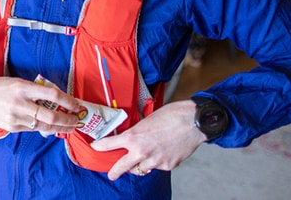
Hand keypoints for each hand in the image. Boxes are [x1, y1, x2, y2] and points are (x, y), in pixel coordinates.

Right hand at [0, 76, 80, 133]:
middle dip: (67, 120)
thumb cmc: (4, 87)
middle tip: (75, 120)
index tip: (76, 104)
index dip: (67, 100)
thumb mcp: (21, 82)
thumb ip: (38, 90)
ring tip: (69, 126)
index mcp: (23, 88)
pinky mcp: (12, 127)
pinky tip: (52, 127)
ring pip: (43, 126)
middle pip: (50, 116)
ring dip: (59, 127)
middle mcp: (20, 104)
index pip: (52, 95)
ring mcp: (15, 117)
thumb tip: (59, 100)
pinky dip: (44, 128)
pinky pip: (33, 129)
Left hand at [90, 100, 205, 179]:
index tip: (96, 148)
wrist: (194, 121)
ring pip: (141, 169)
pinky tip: (163, 152)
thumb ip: (138, 132)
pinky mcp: (167, 166)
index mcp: (133, 137)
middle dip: (114, 172)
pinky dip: (157, 162)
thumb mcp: (147, 120)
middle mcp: (141, 151)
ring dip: (139, 166)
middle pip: (121, 167)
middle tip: (112, 174)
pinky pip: (157, 167)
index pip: (109, 144)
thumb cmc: (172, 115)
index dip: (100, 147)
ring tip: (142, 160)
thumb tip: (133, 138)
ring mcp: (155, 161)